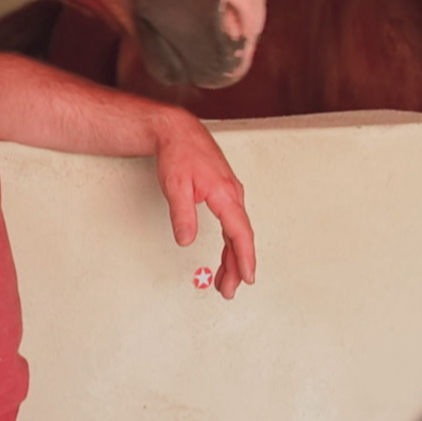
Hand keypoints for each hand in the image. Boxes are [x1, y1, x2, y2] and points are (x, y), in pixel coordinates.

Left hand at [153, 109, 256, 298]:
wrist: (178, 131)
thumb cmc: (179, 153)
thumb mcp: (175, 186)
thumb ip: (183, 215)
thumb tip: (186, 239)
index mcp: (225, 193)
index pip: (239, 233)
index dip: (244, 258)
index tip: (246, 277)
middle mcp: (232, 193)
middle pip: (240, 237)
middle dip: (238, 266)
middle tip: (229, 289)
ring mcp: (230, 192)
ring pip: (237, 231)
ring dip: (234, 256)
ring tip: (226, 279)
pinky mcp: (224, 192)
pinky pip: (233, 222)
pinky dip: (231, 241)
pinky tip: (226, 253)